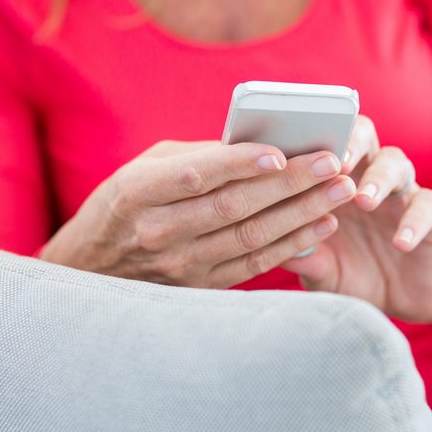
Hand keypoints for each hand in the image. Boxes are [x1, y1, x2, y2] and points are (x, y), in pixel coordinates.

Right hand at [41, 140, 356, 287]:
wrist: (91, 271)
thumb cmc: (124, 205)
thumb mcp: (144, 169)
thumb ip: (197, 157)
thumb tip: (260, 143)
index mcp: (139, 192)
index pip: (197, 175)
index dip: (240, 164)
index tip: (281, 151)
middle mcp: (160, 232)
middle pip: (236, 206)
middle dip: (291, 184)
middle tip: (332, 163)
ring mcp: (181, 265)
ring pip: (252, 237)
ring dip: (302, 214)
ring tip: (340, 192)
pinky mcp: (201, 288)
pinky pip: (254, 266)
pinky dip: (291, 245)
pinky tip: (321, 226)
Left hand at [281, 117, 431, 330]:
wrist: (401, 302)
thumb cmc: (353, 275)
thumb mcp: (322, 270)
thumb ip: (302, 256)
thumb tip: (266, 245)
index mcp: (336, 182)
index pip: (323, 144)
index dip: (309, 142)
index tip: (294, 154)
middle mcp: (369, 178)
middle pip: (364, 136)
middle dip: (350, 142)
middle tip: (335, 164)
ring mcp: (402, 194)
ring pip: (396, 163)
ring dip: (379, 178)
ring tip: (363, 201)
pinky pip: (427, 207)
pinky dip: (414, 222)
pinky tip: (400, 243)